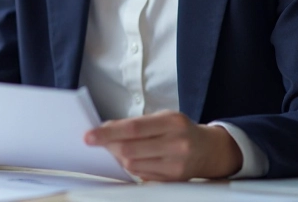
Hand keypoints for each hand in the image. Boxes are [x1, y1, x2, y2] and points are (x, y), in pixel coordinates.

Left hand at [84, 110, 242, 180]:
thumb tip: (106, 129)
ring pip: (133, 165)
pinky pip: (142, 175)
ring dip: (118, 157)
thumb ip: (135, 123)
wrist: (208, 149)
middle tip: (95, 141)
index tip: (89, 136)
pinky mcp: (173, 180)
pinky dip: (131, 167)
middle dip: (108, 146)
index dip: (108, 133)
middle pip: (130, 149)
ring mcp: (176, 164)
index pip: (133, 128)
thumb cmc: (180, 130)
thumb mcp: (162, 117)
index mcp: (172, 122)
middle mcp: (176, 143)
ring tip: (117, 148)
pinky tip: (132, 159)